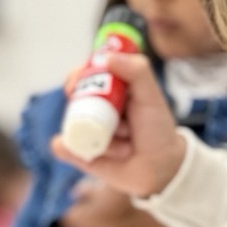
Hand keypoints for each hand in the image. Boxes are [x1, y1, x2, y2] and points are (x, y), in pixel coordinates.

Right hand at [53, 53, 185, 197]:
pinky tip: (73, 148)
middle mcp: (95, 110)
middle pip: (73, 101)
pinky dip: (66, 147)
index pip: (85, 76)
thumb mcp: (151, 97)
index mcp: (110, 92)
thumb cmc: (158, 130)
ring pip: (73, 126)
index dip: (79, 75)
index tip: (79, 80)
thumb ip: (137, 72)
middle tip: (114, 121)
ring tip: (126, 147)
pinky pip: (64, 148)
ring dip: (100, 138)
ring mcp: (87, 132)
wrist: (162, 168)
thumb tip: (108, 57)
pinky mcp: (82, 154)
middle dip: (85, 108)